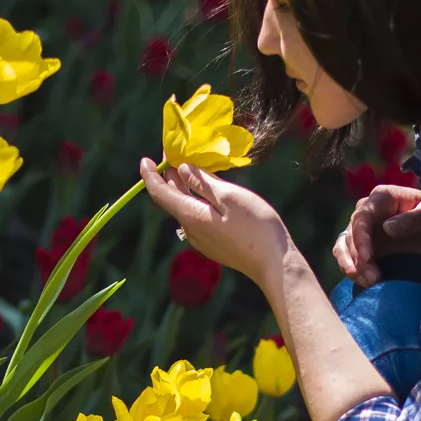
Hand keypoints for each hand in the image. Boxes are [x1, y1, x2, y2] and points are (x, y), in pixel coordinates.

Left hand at [139, 159, 292, 284]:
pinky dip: (197, 200)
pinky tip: (209, 191)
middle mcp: (190, 230)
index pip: (160, 193)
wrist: (274, 266)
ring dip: (185, 188)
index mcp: (190, 216)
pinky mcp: (214, 245)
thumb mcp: (229, 196)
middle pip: (173, 200)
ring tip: (191, 168)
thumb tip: (182, 170)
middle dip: (170, 177)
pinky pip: (198, 217)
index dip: (150, 175)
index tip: (145, 159)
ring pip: (186, 209)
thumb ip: (203, 183)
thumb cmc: (255, 227)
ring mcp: (202, 240)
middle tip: (174, 155)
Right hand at [334, 185, 420, 287]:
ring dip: (352, 265)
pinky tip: (364, 282)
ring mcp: (364, 229)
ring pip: (344, 245)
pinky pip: (346, 256)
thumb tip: (387, 227)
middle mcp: (369, 210)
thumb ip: (412, 220)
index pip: (363, 214)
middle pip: (352, 232)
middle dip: (359, 257)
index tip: (367, 257)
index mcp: (384, 197)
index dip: (361, 236)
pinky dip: (350, 269)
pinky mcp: (362, 246)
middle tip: (374, 278)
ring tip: (369, 282)